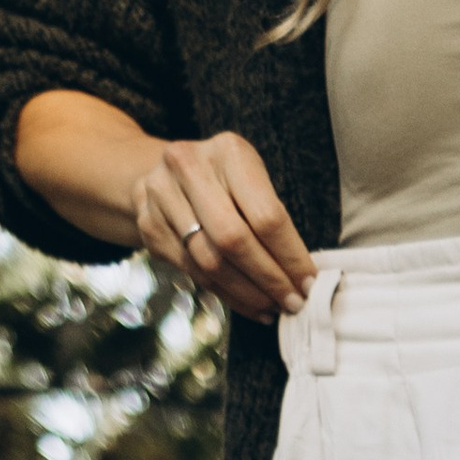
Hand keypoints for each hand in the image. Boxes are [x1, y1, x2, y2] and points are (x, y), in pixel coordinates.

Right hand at [128, 129, 313, 319]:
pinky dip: (227, 295)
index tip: (310, 284)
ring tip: (273, 307)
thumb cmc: (225, 183)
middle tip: (293, 303)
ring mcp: (162, 194)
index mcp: (228, 152)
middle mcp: (189, 166)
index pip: (266, 216)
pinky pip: (194, 272)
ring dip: (248, 293)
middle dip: (269, 280)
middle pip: (234, 240)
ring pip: (211, 262)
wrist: (164, 174)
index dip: (291, 257)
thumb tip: (304, 278)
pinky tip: (249, 304)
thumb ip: (273, 219)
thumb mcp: (252, 181)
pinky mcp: (149, 224)